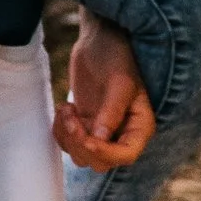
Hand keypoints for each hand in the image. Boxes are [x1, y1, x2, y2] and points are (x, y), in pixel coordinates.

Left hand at [55, 14, 155, 168]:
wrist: (100, 39)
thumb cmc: (117, 56)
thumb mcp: (119, 82)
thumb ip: (111, 112)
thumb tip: (99, 139)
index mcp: (139, 126)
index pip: (126, 155)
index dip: (105, 153)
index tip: (86, 138)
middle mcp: (122, 133)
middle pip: (101, 162)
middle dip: (81, 144)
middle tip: (71, 115)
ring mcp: (101, 130)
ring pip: (81, 155)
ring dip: (68, 137)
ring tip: (67, 109)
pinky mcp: (84, 124)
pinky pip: (68, 142)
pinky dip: (60, 131)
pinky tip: (64, 108)